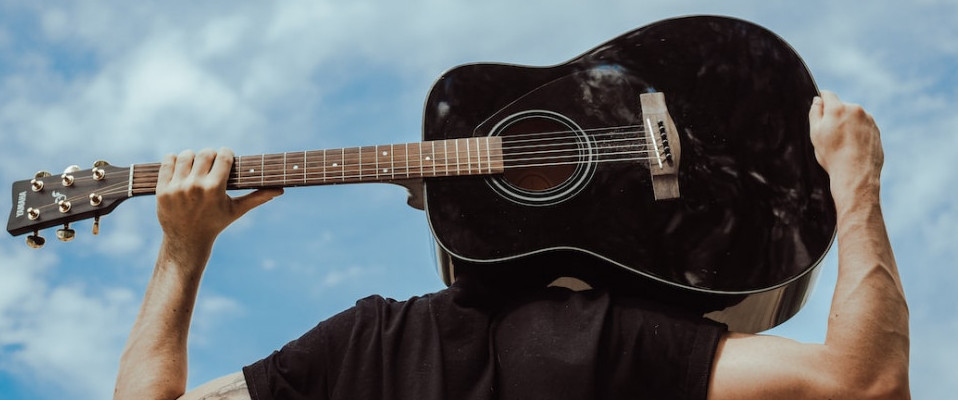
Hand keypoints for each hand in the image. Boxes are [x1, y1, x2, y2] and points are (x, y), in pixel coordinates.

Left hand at [156, 148, 282, 249]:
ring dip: (193, 157)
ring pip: (186, 155)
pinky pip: (167, 162)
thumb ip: (258, 198)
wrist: (187, 241)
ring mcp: (177, 188)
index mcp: (215, 189)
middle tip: (212, 163)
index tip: (226, 157)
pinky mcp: (162, 189)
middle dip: (211, 155)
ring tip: (196, 166)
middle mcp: (195, 186)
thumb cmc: (215, 223)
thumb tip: (281, 190)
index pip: (223, 155)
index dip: (226, 154)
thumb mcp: (236, 210)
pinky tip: (181, 168)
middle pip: (205, 152)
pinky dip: (174, 161)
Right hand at [808, 91, 883, 203]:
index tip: (819, 111)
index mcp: (838, 108)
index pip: (827, 95)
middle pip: (841, 106)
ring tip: (843, 144)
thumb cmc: (832, 155)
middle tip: (830, 135)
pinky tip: (852, 147)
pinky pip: (863, 126)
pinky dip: (857, 133)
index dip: (821, 102)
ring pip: (853, 116)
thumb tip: (818, 100)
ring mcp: (868, 119)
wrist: (856, 175)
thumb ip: (815, 113)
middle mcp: (856, 109)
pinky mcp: (876, 130)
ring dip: (847, 124)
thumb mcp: (815, 134)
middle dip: (835, 116)